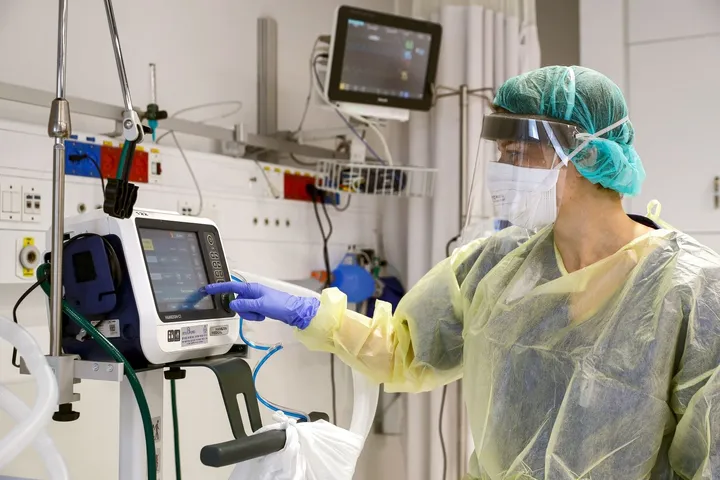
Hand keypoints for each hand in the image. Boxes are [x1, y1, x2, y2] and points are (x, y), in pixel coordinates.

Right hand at [203, 282, 319, 329]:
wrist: (294, 312)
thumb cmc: (280, 305)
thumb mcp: (261, 305)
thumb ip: (245, 305)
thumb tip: (232, 304)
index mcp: (252, 288)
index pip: (232, 287)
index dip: (220, 288)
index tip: (209, 289)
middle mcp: (253, 292)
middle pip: (237, 301)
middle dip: (243, 309)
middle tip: (255, 312)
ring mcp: (256, 300)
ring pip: (243, 309)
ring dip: (250, 314)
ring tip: (261, 314)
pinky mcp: (259, 306)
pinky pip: (250, 312)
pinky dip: (255, 316)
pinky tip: (263, 315)